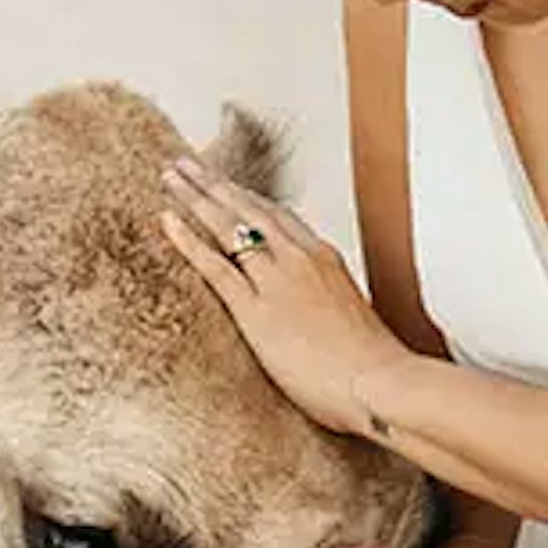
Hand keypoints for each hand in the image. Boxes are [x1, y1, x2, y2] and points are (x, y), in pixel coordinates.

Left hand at [159, 152, 410, 441]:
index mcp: (325, 259)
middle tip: (186, 164)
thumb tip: (324, 322)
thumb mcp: (355, 324)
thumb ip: (332, 311)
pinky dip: (187, 239)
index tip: (227, 185)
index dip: (248, 200)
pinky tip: (166, 220)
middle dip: (215, 183)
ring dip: (194, 197)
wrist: (381, 384)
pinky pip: (214, 265)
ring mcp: (277, 280)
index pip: (279, 217)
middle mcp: (300, 258)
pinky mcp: (256, 309)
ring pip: (228, 224)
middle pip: (250, 208)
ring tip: (169, 176)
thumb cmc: (375, 369)